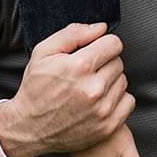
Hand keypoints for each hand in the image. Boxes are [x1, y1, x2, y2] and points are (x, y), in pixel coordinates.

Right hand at [0, 21, 134, 156]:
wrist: (28, 128)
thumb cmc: (35, 89)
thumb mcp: (43, 52)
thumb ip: (73, 34)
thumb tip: (100, 28)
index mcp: (79, 67)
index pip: (114, 43)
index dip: (102, 45)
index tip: (93, 52)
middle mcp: (93, 89)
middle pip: (118, 62)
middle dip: (104, 63)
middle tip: (86, 73)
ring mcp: (102, 110)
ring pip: (123, 81)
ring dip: (110, 82)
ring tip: (89, 88)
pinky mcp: (107, 127)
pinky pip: (128, 102)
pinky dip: (117, 101)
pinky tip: (98, 102)